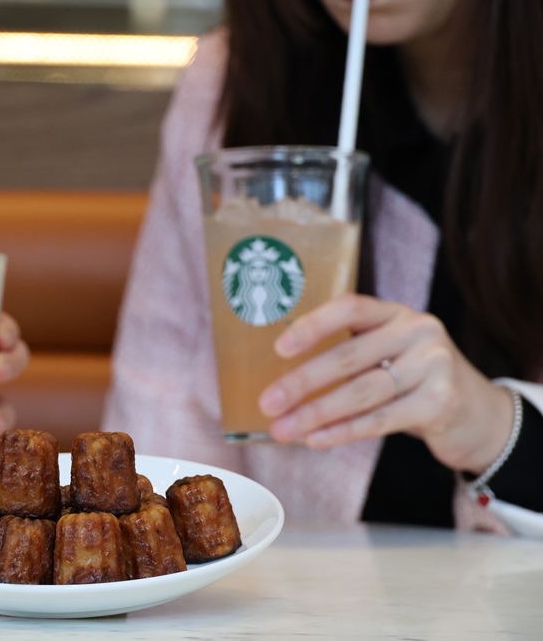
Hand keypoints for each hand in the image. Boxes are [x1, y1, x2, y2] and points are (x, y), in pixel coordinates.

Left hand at [257, 294, 513, 473]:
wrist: (479, 415)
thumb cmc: (415, 382)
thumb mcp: (388, 354)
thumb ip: (349, 356)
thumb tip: (283, 382)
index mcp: (396, 313)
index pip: (350, 307)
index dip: (313, 325)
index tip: (279, 347)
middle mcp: (418, 331)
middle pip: (348, 356)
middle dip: (301, 382)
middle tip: (268, 402)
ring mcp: (434, 365)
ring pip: (361, 392)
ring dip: (316, 413)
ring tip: (283, 429)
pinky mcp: (442, 402)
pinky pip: (381, 419)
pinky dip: (344, 431)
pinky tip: (316, 439)